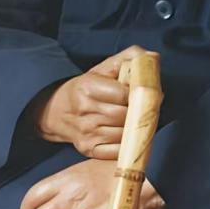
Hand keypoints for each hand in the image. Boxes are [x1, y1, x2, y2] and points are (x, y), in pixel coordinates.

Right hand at [32, 45, 146, 158]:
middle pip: (124, 115)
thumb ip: (128, 58)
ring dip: (136, 129)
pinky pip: (117, 152)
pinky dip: (128, 145)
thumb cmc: (87, 88)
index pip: (124, 94)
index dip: (139, 94)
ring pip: (123, 134)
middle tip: (146, 108)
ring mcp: (86, 133)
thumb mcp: (103, 69)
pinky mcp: (88, 149)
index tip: (146, 93)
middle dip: (140, 112)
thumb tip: (152, 56)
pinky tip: (129, 135)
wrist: (57, 111)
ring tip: (138, 120)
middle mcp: (85, 111)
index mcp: (87, 87)